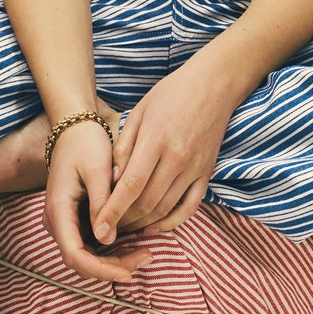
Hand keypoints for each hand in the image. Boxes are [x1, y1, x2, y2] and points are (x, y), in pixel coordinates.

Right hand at [42, 100, 152, 284]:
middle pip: (83, 261)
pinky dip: (113, 248)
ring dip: (116, 260)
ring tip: (146, 252)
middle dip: (114, 267)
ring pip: (89, 256)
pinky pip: (93, 244)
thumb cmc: (86, 144)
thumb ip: (102, 205)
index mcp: (58, 210)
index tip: (129, 273)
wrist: (75, 128)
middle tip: (147, 257)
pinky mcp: (76, 220)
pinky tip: (136, 242)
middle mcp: (57, 222)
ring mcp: (66, 223)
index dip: (101, 270)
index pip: (75, 256)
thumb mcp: (97, 170)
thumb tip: (107, 240)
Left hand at [94, 60, 236, 242]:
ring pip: (165, 209)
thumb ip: (124, 147)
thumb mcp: (138, 112)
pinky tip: (154, 227)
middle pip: (147, 202)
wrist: (213, 85)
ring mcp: (195, 168)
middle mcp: (177, 158)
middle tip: (108, 227)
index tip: (99, 227)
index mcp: (155, 140)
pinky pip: (189, 208)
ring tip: (125, 228)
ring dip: (143, 224)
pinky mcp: (207, 174)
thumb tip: (111, 180)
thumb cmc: (170, 94)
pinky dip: (171, 223)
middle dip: (124, 220)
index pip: (131, 184)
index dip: (113, 209)